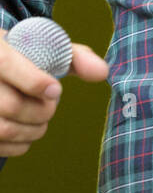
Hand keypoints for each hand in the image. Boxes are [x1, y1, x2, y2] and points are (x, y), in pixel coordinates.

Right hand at [0, 29, 108, 158]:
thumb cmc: (24, 57)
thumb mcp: (44, 47)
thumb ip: (74, 57)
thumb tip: (102, 73)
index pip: (6, 64)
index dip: (34, 81)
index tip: (56, 89)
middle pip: (10, 104)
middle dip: (41, 110)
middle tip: (51, 103)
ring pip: (3, 129)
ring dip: (33, 130)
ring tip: (41, 118)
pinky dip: (20, 144)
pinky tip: (27, 130)